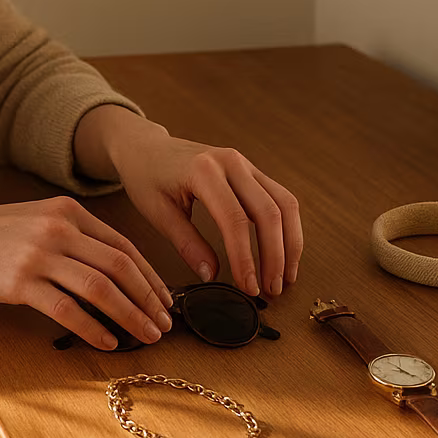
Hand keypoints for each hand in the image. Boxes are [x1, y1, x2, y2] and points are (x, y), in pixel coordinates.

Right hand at [0, 197, 174, 350]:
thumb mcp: (39, 220)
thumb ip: (75, 236)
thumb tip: (116, 271)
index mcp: (68, 212)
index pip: (123, 246)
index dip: (150, 276)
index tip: (164, 300)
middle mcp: (59, 229)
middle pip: (119, 267)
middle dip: (148, 299)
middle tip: (164, 324)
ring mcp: (39, 254)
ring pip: (100, 289)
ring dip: (130, 316)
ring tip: (145, 336)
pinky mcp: (21, 282)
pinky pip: (67, 309)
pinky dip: (93, 328)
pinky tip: (108, 342)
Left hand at [78, 107, 302, 297]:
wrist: (147, 147)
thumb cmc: (147, 176)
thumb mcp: (157, 212)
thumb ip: (186, 243)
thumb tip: (212, 275)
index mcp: (203, 171)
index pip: (235, 220)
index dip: (246, 258)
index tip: (249, 288)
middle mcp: (231, 163)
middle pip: (269, 212)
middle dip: (275, 256)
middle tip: (272, 290)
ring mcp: (245, 164)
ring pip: (285, 203)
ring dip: (290, 243)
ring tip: (285, 278)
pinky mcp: (251, 171)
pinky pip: (280, 198)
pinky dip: (287, 228)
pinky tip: (283, 253)